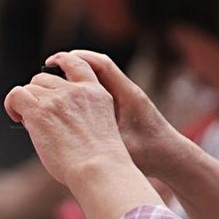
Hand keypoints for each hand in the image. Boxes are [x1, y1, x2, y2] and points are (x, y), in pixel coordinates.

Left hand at [4, 52, 132, 186]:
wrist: (98, 169)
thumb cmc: (99, 161)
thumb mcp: (101, 124)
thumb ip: (81, 110)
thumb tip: (50, 110)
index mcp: (96, 92)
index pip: (77, 62)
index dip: (60, 60)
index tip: (51, 65)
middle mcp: (76, 91)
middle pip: (44, 78)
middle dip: (38, 94)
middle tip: (38, 113)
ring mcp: (57, 100)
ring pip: (30, 88)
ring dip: (26, 102)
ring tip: (28, 120)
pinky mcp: (39, 112)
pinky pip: (16, 95)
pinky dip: (12, 104)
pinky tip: (16, 116)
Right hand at [55, 50, 192, 182]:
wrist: (173, 158)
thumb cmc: (150, 155)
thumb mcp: (123, 148)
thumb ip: (100, 139)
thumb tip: (66, 136)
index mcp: (128, 96)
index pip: (102, 66)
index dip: (77, 60)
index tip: (53, 62)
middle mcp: (126, 92)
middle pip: (96, 67)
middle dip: (70, 64)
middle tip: (45, 70)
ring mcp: (124, 98)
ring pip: (97, 78)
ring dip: (75, 77)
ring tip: (52, 82)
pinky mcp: (122, 107)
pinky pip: (99, 90)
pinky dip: (81, 89)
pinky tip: (66, 99)